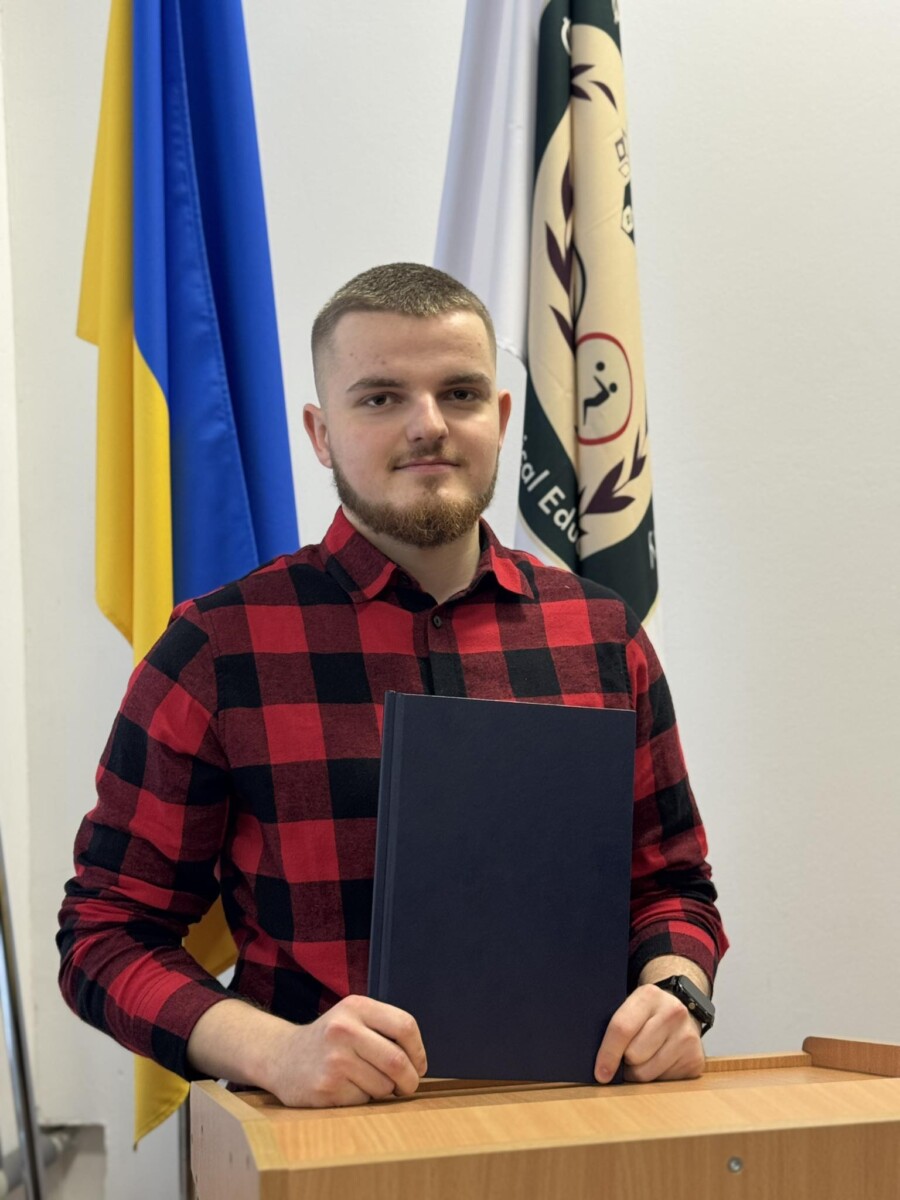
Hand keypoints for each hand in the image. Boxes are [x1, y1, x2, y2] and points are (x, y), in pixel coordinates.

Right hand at [263, 994, 427, 1107]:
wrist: (282, 1057)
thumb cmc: (329, 1039)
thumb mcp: (352, 1017)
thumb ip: (384, 1029)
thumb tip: (420, 1061)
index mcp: (356, 1007)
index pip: (405, 1026)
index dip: (419, 1051)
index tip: (419, 1065)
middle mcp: (343, 1030)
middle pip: (397, 1061)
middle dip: (410, 1080)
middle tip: (406, 1086)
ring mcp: (333, 1060)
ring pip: (383, 1085)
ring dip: (383, 1091)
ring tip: (365, 1081)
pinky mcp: (326, 1088)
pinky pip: (363, 1101)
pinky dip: (363, 1100)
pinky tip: (345, 1088)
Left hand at [593, 984, 704, 1083]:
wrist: (679, 1010)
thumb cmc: (645, 1014)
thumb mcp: (629, 1006)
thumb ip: (615, 1027)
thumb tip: (599, 1064)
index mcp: (649, 995)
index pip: (622, 1028)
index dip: (608, 1054)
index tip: (600, 1073)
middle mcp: (673, 1012)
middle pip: (634, 1055)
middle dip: (625, 1061)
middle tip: (626, 1055)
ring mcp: (688, 1036)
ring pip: (648, 1074)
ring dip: (639, 1073)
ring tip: (642, 1060)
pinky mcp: (696, 1059)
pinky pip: (665, 1083)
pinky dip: (657, 1078)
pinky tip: (659, 1062)